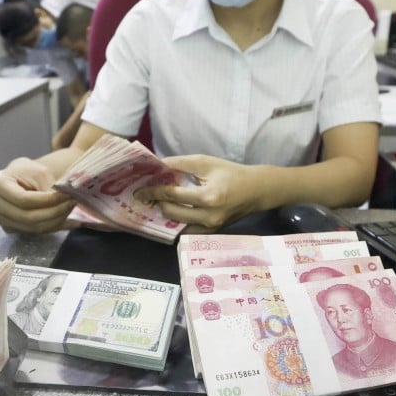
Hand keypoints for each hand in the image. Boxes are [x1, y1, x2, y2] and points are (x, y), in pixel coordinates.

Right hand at [0, 157, 75, 233]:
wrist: (22, 178)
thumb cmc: (30, 171)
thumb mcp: (40, 172)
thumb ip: (49, 188)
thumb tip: (64, 202)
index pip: (23, 200)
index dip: (47, 200)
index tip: (67, 195)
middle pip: (27, 217)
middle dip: (54, 212)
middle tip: (73, 203)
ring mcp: (1, 218)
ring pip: (33, 228)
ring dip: (56, 220)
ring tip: (72, 209)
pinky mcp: (11, 228)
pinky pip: (35, 232)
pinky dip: (53, 226)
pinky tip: (69, 221)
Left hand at [134, 154, 260, 229]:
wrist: (256, 190)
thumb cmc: (231, 173)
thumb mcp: (205, 162)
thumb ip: (180, 164)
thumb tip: (156, 165)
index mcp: (208, 197)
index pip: (173, 195)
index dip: (153, 191)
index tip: (140, 189)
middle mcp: (209, 217)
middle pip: (171, 213)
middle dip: (157, 203)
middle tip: (148, 195)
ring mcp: (211, 228)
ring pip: (177, 226)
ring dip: (166, 214)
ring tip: (159, 202)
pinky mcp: (212, 233)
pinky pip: (188, 231)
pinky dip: (178, 222)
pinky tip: (172, 211)